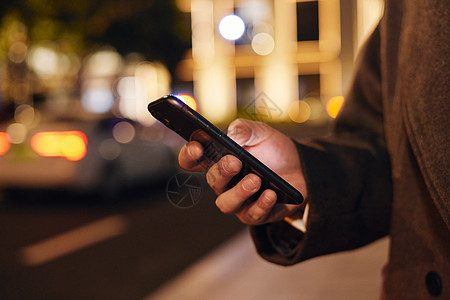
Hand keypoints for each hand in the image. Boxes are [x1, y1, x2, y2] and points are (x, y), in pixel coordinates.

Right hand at [178, 118, 307, 224]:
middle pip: (212, 181)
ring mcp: (239, 200)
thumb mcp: (260, 132)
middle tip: (235, 162)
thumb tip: (231, 138)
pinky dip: (261, 204)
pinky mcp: (256, 214)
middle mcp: (224, 182)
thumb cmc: (273, 149)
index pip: (192, 160)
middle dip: (222, 171)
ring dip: (239, 192)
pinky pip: (252, 215)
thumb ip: (243, 129)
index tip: (197, 147)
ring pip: (226, 204)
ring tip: (255, 180)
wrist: (302, 167)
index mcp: (218, 159)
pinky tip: (270, 193)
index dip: (188, 155)